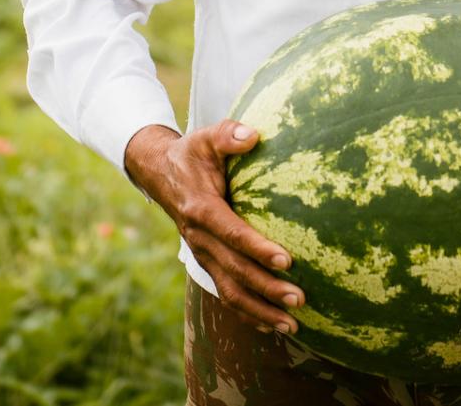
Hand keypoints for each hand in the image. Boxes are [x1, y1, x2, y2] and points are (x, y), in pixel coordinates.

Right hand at [123, 120, 303, 334]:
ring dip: (260, 310)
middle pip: (235, 271)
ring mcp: (202, 255)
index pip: (233, 234)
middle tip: (299, 299)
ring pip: (230, 291)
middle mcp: (200, 239)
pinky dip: (247, 313)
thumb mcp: (206, 138)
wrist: (161, 174)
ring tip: (292, 325)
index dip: (258, 248)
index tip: (287, 260)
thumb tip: (253, 135)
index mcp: (202, 210)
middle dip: (267, 288)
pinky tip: (271, 326)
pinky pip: (225, 294)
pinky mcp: (207, 263)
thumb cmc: (192, 155)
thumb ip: (228, 134)